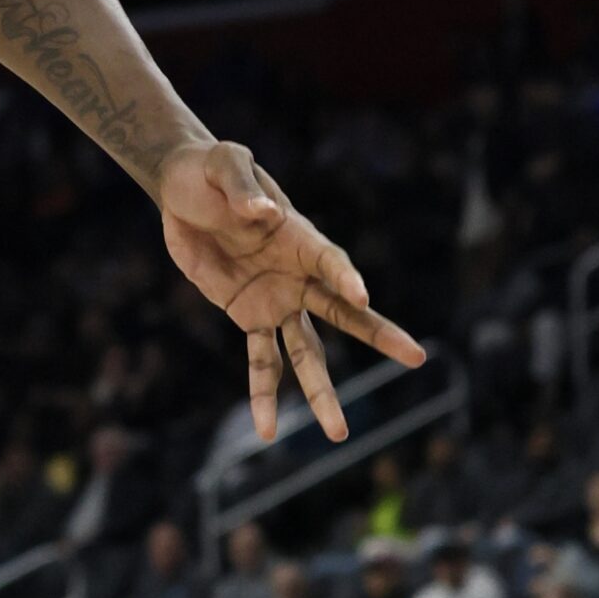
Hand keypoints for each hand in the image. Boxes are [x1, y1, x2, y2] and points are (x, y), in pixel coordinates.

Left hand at [158, 140, 424, 442]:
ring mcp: (277, 300)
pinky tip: (266, 431)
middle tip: (416, 356)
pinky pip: (261, 361)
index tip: (360, 295)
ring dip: (321, 392)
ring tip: (339, 433)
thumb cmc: (212, 171)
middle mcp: (298, 275)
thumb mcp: (226, 164)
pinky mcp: (249, 315)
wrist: (182, 192)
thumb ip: (244, 187)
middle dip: (379, 334)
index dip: (345, 277)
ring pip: (307, 353)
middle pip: (344, 311)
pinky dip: (263, 395)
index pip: (330, 260)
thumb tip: (265, 213)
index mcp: (299, 237)